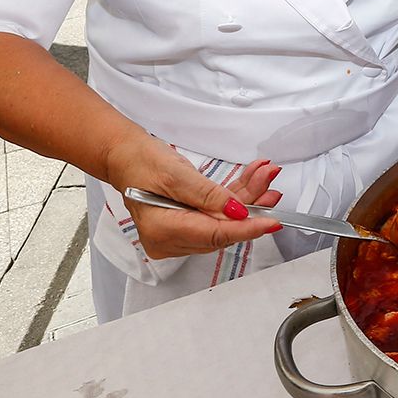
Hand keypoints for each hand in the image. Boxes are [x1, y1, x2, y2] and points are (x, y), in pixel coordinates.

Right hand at [103, 136, 282, 260]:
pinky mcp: (185, 226)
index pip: (214, 235)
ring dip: (246, 199)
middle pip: (222, 229)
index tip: (271, 222)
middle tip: (271, 187)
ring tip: (264, 177)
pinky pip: (216, 216)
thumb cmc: (142, 162)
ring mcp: (177, 236)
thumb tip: (237, 212)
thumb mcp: (177, 174)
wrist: (125, 156)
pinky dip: (234, 199)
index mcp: (162, 231)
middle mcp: (169, 240)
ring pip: (223, 222)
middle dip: (251, 207)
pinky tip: (251, 181)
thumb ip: (208, 196)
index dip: (246, 228)